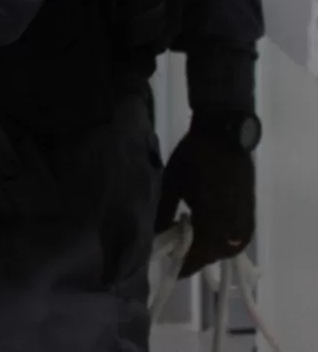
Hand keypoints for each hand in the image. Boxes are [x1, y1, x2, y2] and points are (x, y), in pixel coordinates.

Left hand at [155, 124, 255, 276]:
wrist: (223, 134)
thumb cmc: (193, 156)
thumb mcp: (172, 182)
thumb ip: (164, 211)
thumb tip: (155, 234)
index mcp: (212, 216)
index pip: (200, 252)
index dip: (185, 265)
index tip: (170, 270)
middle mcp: (233, 221)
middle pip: (216, 253)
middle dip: (197, 258)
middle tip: (177, 257)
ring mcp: (245, 216)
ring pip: (230, 247)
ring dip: (212, 251)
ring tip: (192, 245)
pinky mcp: (249, 209)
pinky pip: (241, 236)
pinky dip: (227, 242)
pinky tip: (212, 235)